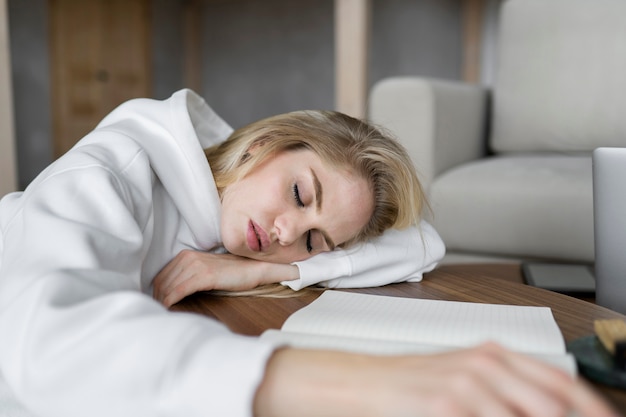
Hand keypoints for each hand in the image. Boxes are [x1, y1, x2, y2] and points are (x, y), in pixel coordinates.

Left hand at [152, 250, 298, 306]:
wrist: (253, 269)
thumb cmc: (230, 273)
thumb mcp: (205, 270)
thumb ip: (188, 275)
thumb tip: (171, 292)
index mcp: (186, 255)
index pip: (162, 276)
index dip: (156, 292)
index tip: (156, 305)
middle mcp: (188, 257)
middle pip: (162, 282)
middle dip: (157, 299)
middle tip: (157, 313)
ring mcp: (196, 265)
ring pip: (169, 286)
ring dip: (162, 302)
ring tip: (163, 314)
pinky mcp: (204, 275)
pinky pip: (180, 290)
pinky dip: (171, 300)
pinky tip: (168, 308)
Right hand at [255, 343, 618, 416]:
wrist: (366, 383)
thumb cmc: (414, 381)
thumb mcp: (466, 375)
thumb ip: (507, 389)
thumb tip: (548, 406)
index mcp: (494, 355)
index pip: (561, 383)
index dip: (590, 407)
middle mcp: (484, 366)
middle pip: (551, 405)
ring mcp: (466, 388)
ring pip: (525, 416)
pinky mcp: (445, 407)